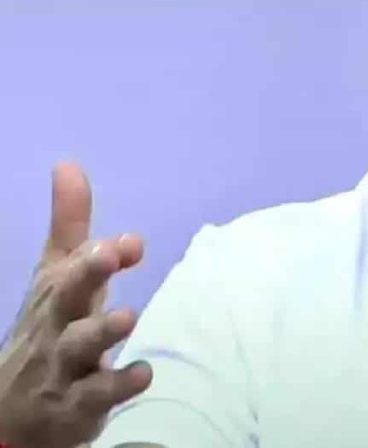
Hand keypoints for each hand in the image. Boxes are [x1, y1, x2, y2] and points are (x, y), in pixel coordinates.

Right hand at [0, 162, 152, 447]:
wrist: (15, 411)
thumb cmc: (48, 328)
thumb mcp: (55, 277)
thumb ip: (69, 226)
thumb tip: (68, 165)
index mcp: (57, 292)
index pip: (71, 266)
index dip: (97, 252)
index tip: (128, 240)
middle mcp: (57, 324)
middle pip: (67, 297)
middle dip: (86, 274)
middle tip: (110, 255)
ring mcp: (65, 366)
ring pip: (79, 346)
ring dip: (102, 330)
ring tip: (127, 316)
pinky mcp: (77, 404)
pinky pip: (97, 394)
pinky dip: (119, 384)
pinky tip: (144, 372)